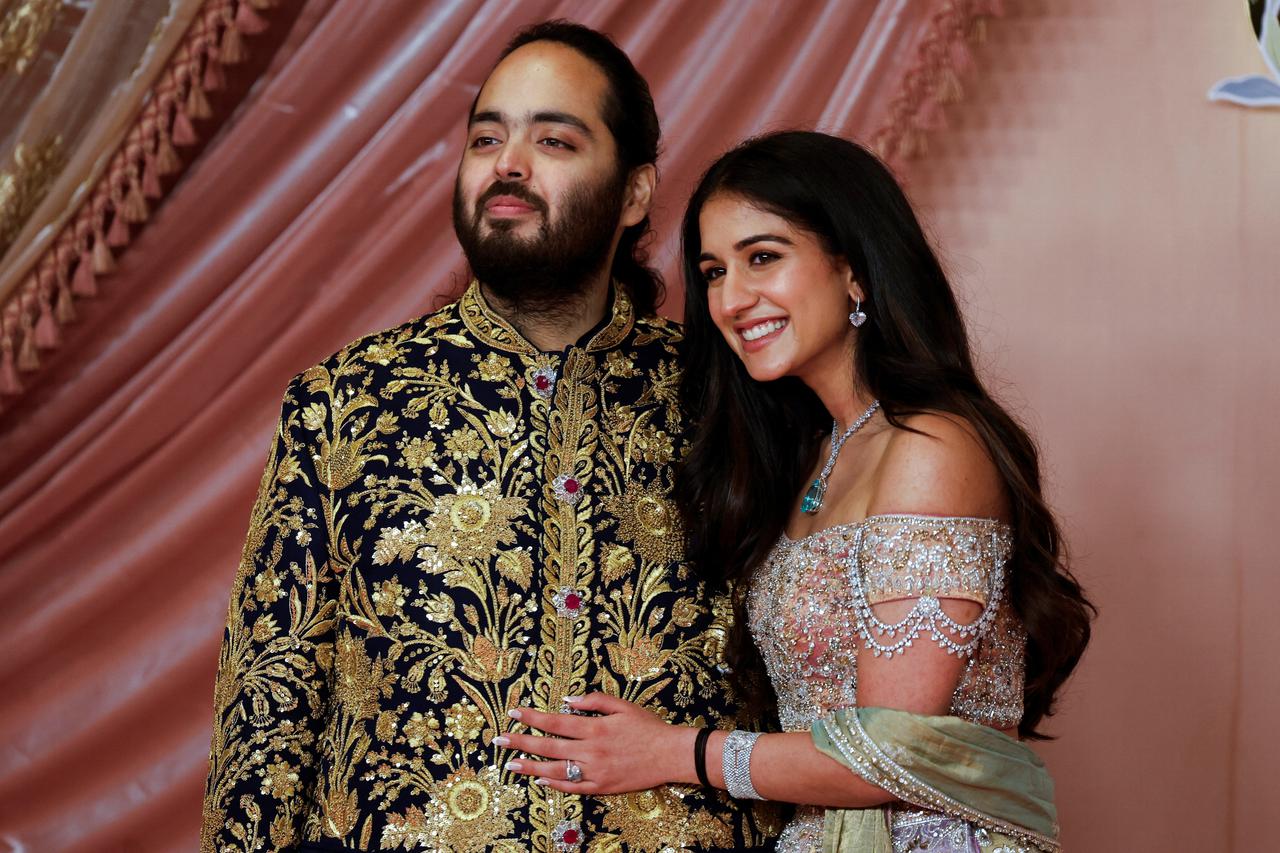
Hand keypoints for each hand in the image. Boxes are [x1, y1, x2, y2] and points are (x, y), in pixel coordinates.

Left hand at [498, 692, 695, 794]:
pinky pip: (573, 787)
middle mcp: (591, 750)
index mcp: (595, 727)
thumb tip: (568, 701)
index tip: (514, 713)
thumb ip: (595, 700)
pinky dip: (555, 784)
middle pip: (548, 746)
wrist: (669, 754)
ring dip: (530, 767)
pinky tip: (540, 780)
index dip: (533, 717)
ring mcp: (595, 771)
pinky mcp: (602, 787)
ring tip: (510, 765)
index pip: (555, 721)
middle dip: (521, 742)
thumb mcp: (623, 705)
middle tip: (500, 740)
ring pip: (556, 770)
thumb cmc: (647, 728)